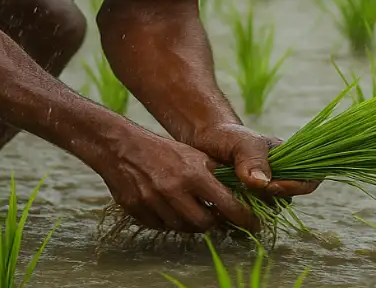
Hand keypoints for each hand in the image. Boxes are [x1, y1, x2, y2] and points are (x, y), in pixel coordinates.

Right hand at [95, 130, 263, 233]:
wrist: (122, 147)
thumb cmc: (164, 151)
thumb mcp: (195, 155)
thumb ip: (217, 174)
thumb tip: (243, 190)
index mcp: (193, 174)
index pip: (227, 205)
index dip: (243, 218)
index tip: (252, 224)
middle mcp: (174, 190)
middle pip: (204, 224)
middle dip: (213, 223)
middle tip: (215, 218)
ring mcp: (153, 201)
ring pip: (181, 227)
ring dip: (190, 223)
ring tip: (191, 210)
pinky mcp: (137, 209)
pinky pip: (160, 226)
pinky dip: (168, 222)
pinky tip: (169, 208)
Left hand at [188, 123, 320, 201]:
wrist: (204, 139)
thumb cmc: (227, 136)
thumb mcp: (242, 142)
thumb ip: (253, 160)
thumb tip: (262, 184)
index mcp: (287, 159)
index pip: (309, 179)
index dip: (296, 187)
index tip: (272, 186)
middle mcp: (278, 176)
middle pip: (288, 198)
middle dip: (271, 198)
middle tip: (249, 190)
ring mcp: (262, 189)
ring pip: (270, 208)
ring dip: (255, 206)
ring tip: (236, 192)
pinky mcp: (247, 200)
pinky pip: (252, 213)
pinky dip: (243, 211)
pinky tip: (229, 201)